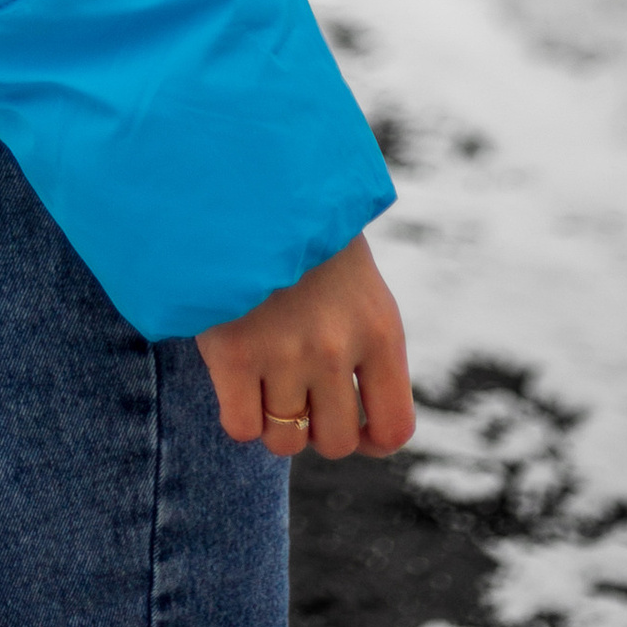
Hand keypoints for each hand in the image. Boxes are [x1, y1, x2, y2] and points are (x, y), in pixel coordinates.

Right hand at [196, 226, 414, 461]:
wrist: (247, 184)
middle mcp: (336, 349)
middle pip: (335, 442)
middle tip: (299, 392)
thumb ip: (365, 350)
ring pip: (284, 440)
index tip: (352, 423)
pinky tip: (237, 383)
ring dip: (274, 420)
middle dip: (316, 427)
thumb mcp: (359, 287)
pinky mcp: (232, 353)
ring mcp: (283, 353)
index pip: (394, 428)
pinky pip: (241, 427)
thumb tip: (363, 430)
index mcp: (380, 330)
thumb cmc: (305, 239)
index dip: (372, 439)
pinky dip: (240, 416)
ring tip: (265, 382)